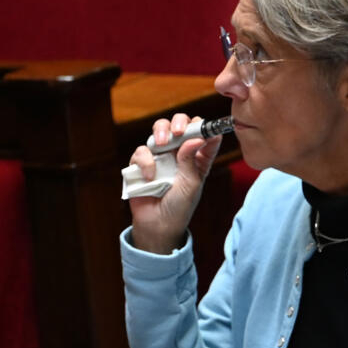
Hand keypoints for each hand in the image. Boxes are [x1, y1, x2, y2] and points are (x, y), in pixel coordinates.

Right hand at [128, 113, 222, 253]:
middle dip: (179, 122)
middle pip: (179, 124)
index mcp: (197, 158)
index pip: (203, 134)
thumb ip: (191, 159)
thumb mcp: (192, 183)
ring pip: (159, 130)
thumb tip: (195, 138)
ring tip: (161, 144)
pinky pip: (141, 151)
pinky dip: (145, 161)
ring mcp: (160, 156)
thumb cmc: (179, 206)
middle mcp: (179, 153)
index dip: (205, 128)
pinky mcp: (141, 163)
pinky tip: (150, 176)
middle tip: (177, 131)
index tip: (205, 130)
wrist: (158, 225)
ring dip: (160, 132)